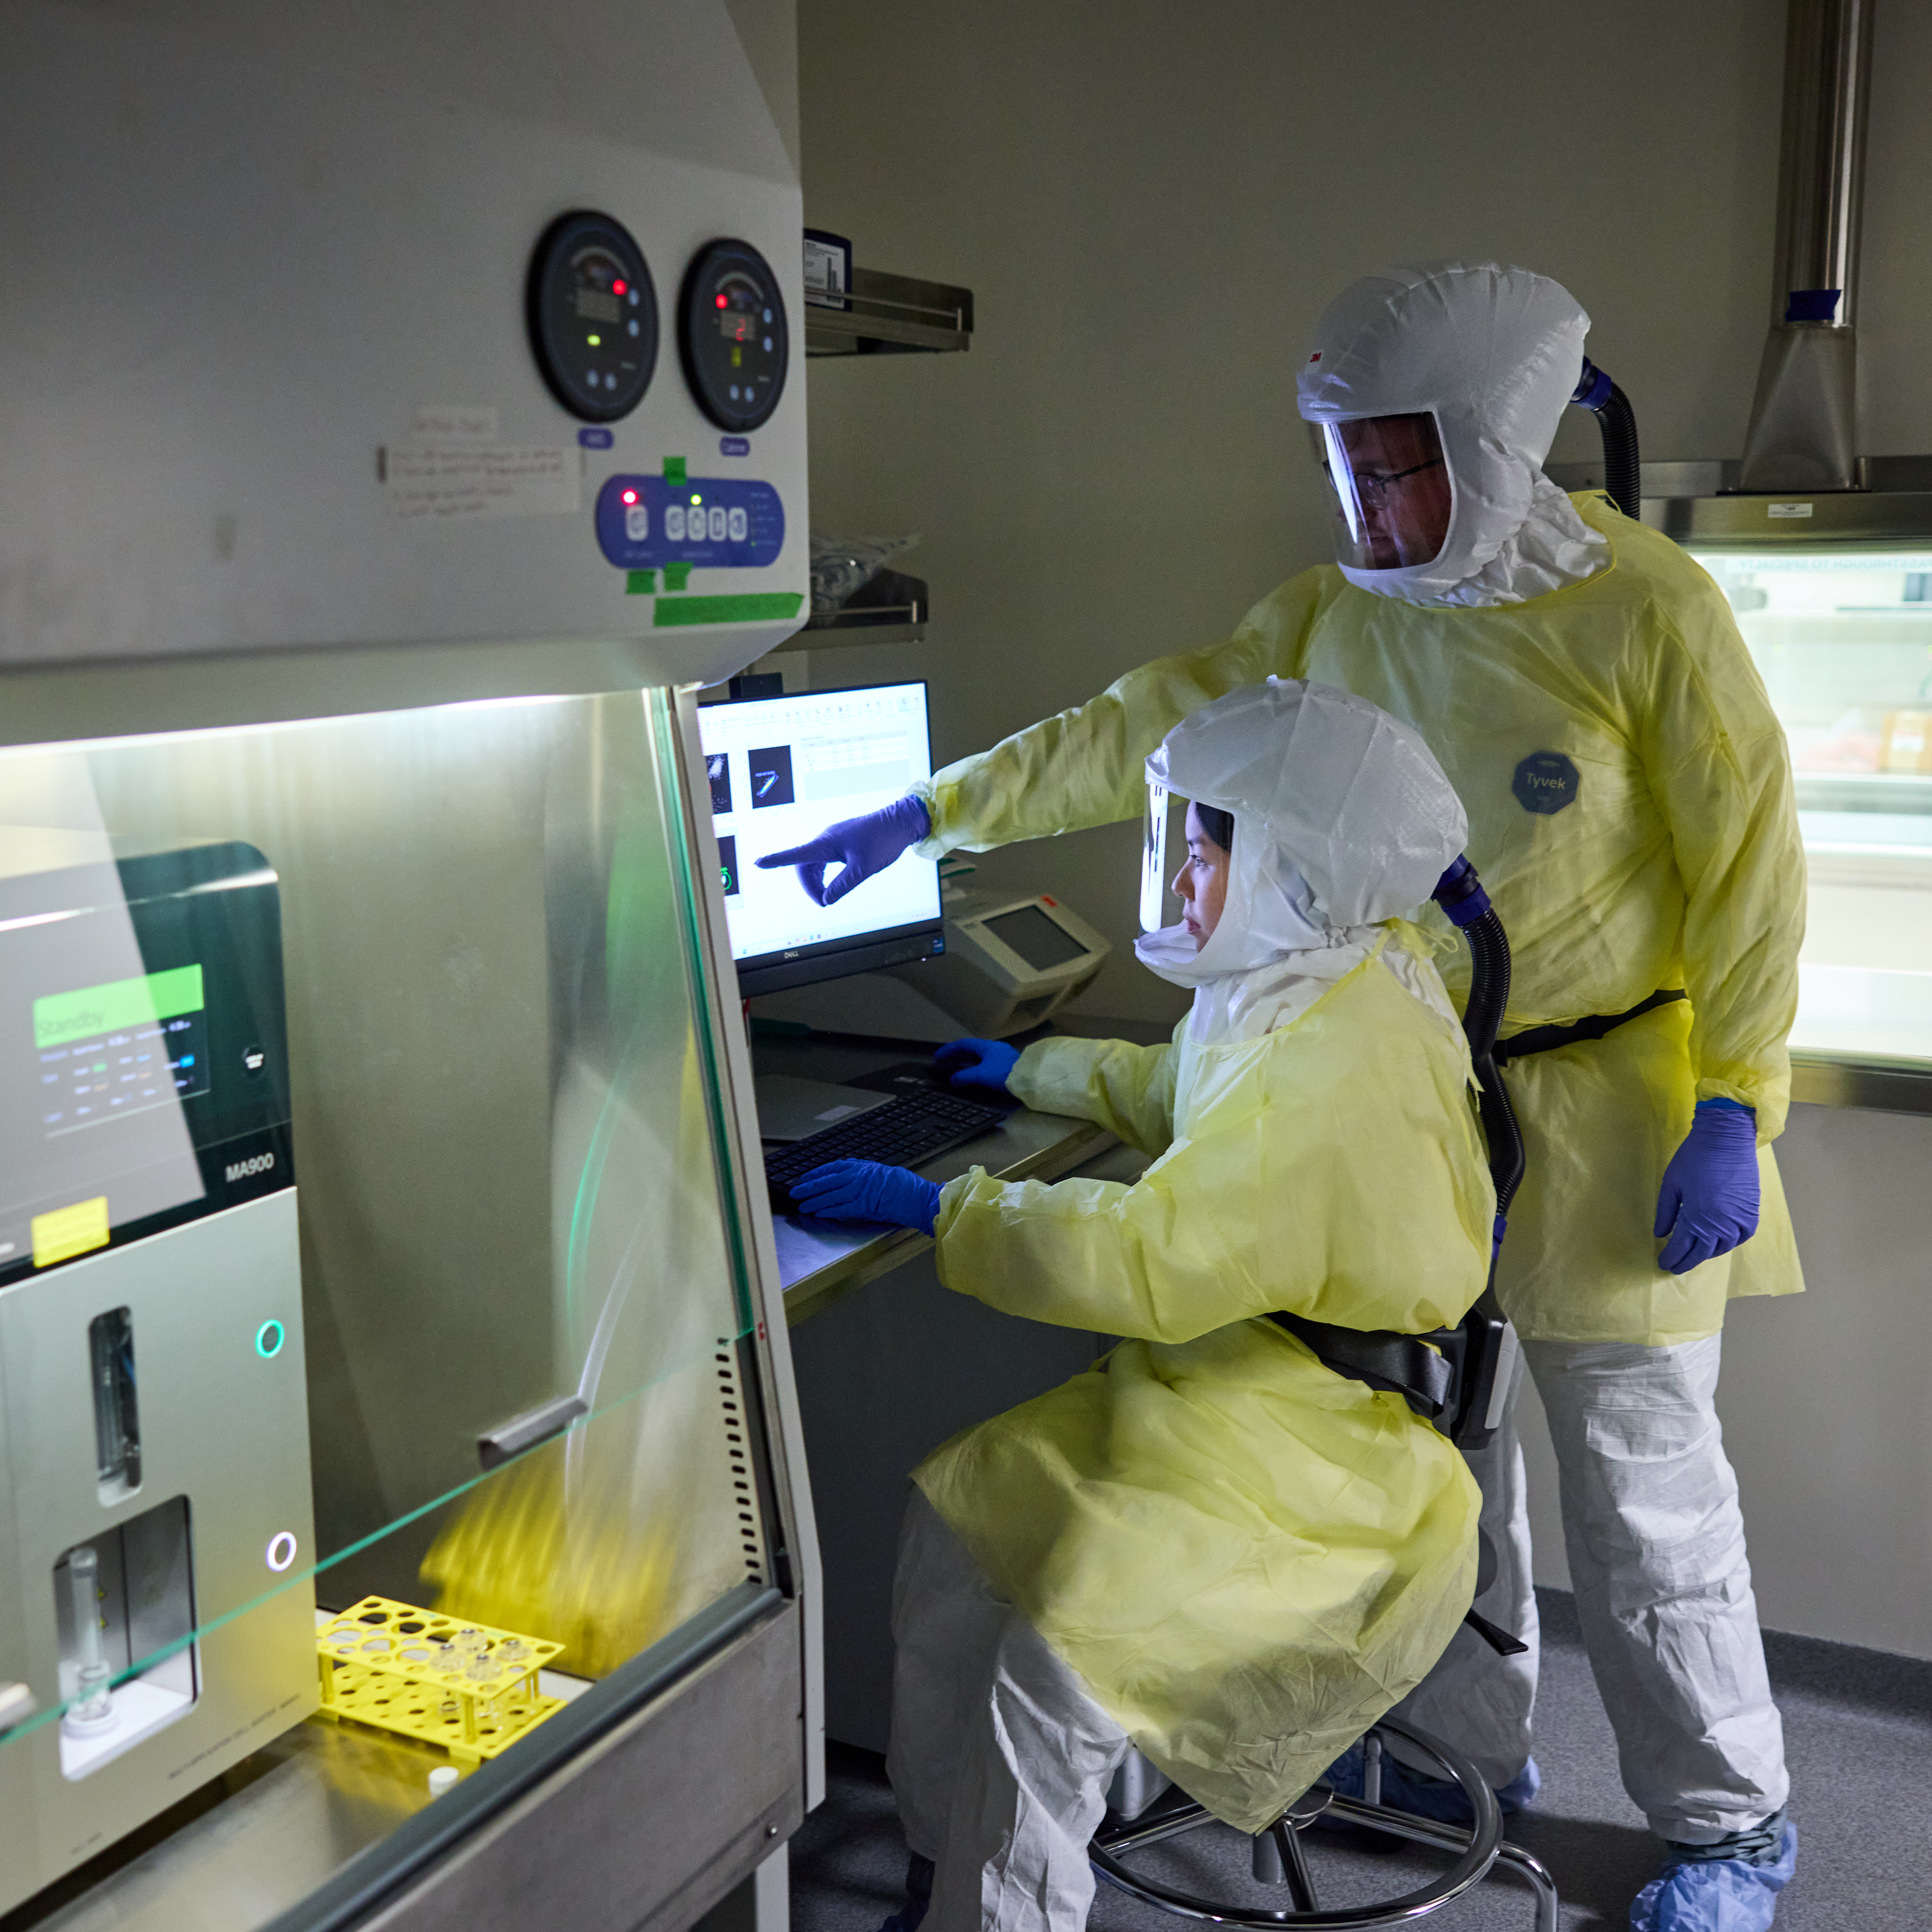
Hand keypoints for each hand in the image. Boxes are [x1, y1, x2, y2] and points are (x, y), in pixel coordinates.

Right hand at [756, 794, 930, 906]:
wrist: (901, 822)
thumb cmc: (883, 841)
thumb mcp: (863, 869)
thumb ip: (843, 886)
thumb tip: (827, 899)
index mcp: (826, 843)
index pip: (795, 855)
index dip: (775, 860)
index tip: (758, 863)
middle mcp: (826, 839)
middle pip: (804, 866)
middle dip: (809, 886)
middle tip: (824, 903)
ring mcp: (834, 839)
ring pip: (814, 863)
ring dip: (817, 882)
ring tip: (828, 897)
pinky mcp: (843, 841)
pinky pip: (825, 859)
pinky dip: (824, 874)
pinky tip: (832, 883)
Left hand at [790, 1159, 942, 1234]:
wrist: (918, 1198)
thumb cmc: (905, 1187)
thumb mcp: (883, 1171)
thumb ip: (865, 1171)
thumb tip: (850, 1168)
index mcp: (864, 1168)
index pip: (834, 1168)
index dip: (817, 1172)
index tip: (806, 1177)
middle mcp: (860, 1177)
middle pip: (828, 1181)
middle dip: (810, 1186)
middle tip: (796, 1191)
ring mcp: (862, 1191)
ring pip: (831, 1195)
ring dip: (814, 1200)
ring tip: (802, 1205)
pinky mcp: (864, 1206)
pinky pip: (841, 1208)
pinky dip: (828, 1210)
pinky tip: (817, 1212)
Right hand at [933, 1037, 1020, 1094]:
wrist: (1029, 1080)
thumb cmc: (1007, 1074)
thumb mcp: (980, 1075)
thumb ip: (964, 1077)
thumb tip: (954, 1079)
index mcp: (987, 1046)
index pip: (963, 1044)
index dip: (949, 1050)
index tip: (938, 1056)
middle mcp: (995, 1048)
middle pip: (972, 1049)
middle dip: (958, 1055)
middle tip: (947, 1061)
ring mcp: (1003, 1056)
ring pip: (981, 1057)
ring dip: (968, 1062)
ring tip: (960, 1069)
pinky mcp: (1008, 1066)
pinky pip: (989, 1064)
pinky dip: (978, 1068)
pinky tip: (978, 1076)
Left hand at [1654, 1099, 1758, 1273]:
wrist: (1726, 1138)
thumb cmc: (1694, 1158)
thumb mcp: (1671, 1184)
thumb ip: (1666, 1212)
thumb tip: (1660, 1234)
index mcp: (1697, 1217)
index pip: (1682, 1247)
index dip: (1672, 1257)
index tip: (1663, 1263)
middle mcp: (1720, 1224)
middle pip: (1702, 1253)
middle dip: (1687, 1262)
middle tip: (1675, 1267)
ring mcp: (1739, 1219)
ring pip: (1722, 1248)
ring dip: (1707, 1254)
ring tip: (1694, 1254)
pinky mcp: (1751, 1212)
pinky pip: (1741, 1237)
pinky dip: (1729, 1244)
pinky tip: (1719, 1243)